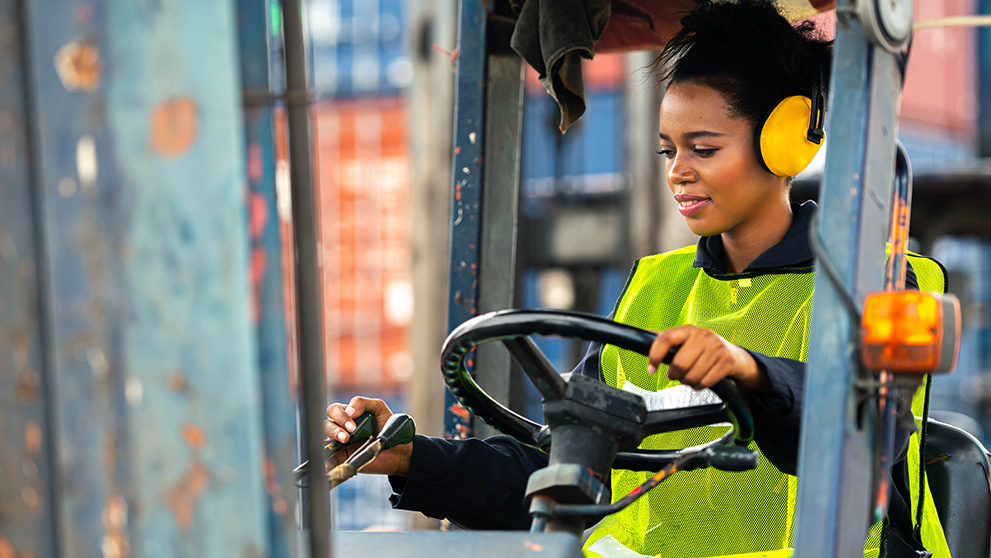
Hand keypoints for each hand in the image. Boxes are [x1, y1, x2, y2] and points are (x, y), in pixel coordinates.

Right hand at [325, 397, 412, 476]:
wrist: (398, 450)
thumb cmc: (388, 427)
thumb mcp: (378, 408)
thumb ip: (363, 403)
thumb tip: (348, 410)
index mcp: (348, 415)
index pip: (334, 411)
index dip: (340, 416)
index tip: (353, 426)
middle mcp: (341, 429)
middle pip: (326, 425)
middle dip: (335, 430)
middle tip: (348, 437)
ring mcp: (341, 445)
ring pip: (324, 442)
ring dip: (328, 445)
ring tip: (342, 445)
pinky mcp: (343, 459)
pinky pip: (330, 461)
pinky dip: (326, 462)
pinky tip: (328, 464)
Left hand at [647, 325, 766, 390]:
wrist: (735, 356)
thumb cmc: (704, 349)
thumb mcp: (686, 340)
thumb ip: (667, 340)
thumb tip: (642, 335)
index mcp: (687, 330)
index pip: (665, 339)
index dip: (655, 355)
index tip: (651, 369)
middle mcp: (702, 335)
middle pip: (679, 364)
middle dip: (675, 375)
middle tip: (677, 375)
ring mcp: (716, 347)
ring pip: (692, 376)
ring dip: (688, 382)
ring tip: (691, 377)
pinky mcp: (727, 361)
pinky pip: (705, 382)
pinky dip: (699, 386)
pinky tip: (701, 380)